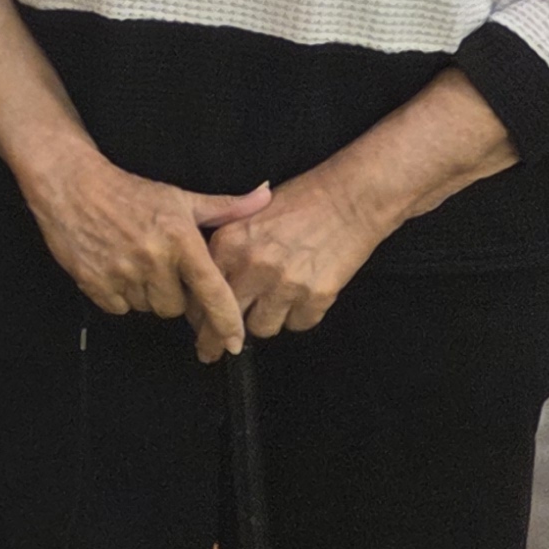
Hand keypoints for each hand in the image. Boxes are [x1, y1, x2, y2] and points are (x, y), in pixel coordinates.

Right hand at [18, 152, 250, 361]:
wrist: (71, 184)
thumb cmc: (129, 192)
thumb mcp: (179, 197)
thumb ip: (225, 206)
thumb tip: (265, 196)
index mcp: (180, 240)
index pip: (212, 291)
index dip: (226, 321)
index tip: (234, 342)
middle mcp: (153, 259)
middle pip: (176, 307)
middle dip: (172, 294)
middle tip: (160, 268)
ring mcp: (122, 273)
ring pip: (148, 308)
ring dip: (146, 294)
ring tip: (135, 264)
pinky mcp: (94, 282)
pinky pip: (119, 308)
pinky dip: (119, 295)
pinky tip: (115, 268)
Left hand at [206, 176, 387, 339]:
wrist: (350, 198)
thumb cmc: (300, 203)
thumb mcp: (248, 215)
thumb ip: (225, 250)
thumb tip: (204, 286)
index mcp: (229, 242)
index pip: (200, 292)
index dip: (198, 314)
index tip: (199, 325)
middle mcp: (253, 265)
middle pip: (225, 319)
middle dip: (217, 340)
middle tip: (214, 351)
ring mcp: (286, 283)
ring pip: (262, 328)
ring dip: (266, 320)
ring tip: (277, 299)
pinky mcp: (317, 296)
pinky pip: (298, 325)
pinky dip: (300, 315)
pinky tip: (304, 293)